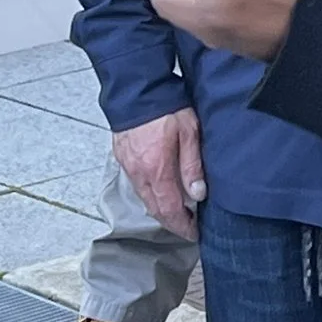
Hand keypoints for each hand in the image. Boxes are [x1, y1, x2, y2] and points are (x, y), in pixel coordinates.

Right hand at [110, 107, 206, 239]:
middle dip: (172, 222)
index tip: (194, 233)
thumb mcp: (189, 132)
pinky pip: (137, 185)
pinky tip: (161, 191)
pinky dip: (150, 194)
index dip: (182, 226)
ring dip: (161, 209)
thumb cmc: (167, 107)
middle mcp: (139, 174)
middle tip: (188, 227)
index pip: (170, 210)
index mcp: (157, 170)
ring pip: (145, 199)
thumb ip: (192, 165)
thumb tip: (198, 194)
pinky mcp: (123, 159)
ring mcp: (129, 167)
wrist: (137, 88)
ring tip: (178, 212)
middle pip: (155, 209)